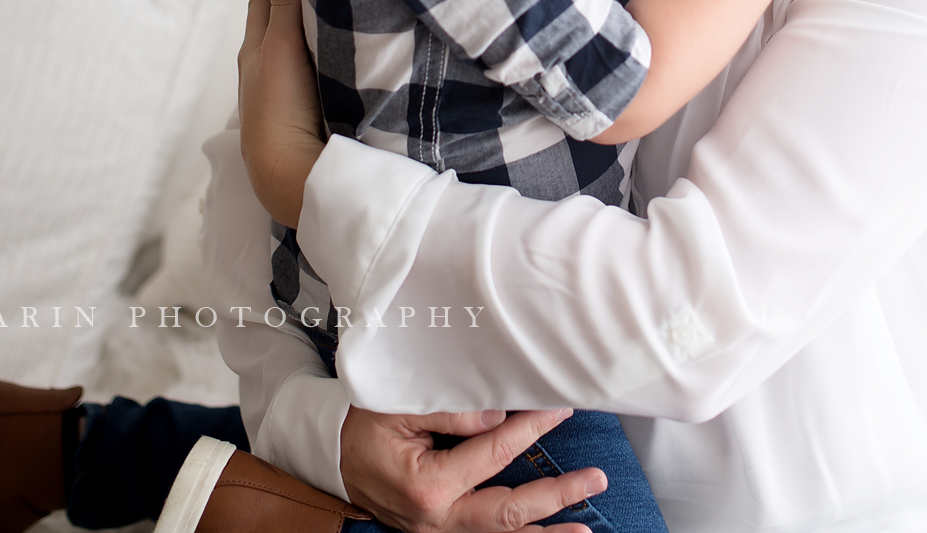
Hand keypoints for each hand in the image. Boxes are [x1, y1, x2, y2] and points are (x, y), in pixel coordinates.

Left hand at [238, 0, 327, 227]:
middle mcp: (264, 69)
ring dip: (310, 24)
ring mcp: (284, 92)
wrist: (290, 173)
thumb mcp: (281, 47)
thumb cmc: (279, 107)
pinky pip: (311, 68)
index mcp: (254, 50)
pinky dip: (321, 50)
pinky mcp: (304, 110)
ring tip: (338, 2)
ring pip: (295, 46)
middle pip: (277, 21)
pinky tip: (341, 49)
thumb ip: (284, 3)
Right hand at [340, 405, 601, 532]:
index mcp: (428, 484)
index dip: (532, 428)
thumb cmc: (363, 425)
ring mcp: (440, 530)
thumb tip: (500, 416)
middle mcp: (437, 518)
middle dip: (556, 496)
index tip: (561, 407)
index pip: (495, 453)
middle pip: (509, 511)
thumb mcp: (399, 406)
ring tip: (585, 530)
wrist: (331, 455)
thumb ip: (450, 409)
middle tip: (595, 478)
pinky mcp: (442, 531)